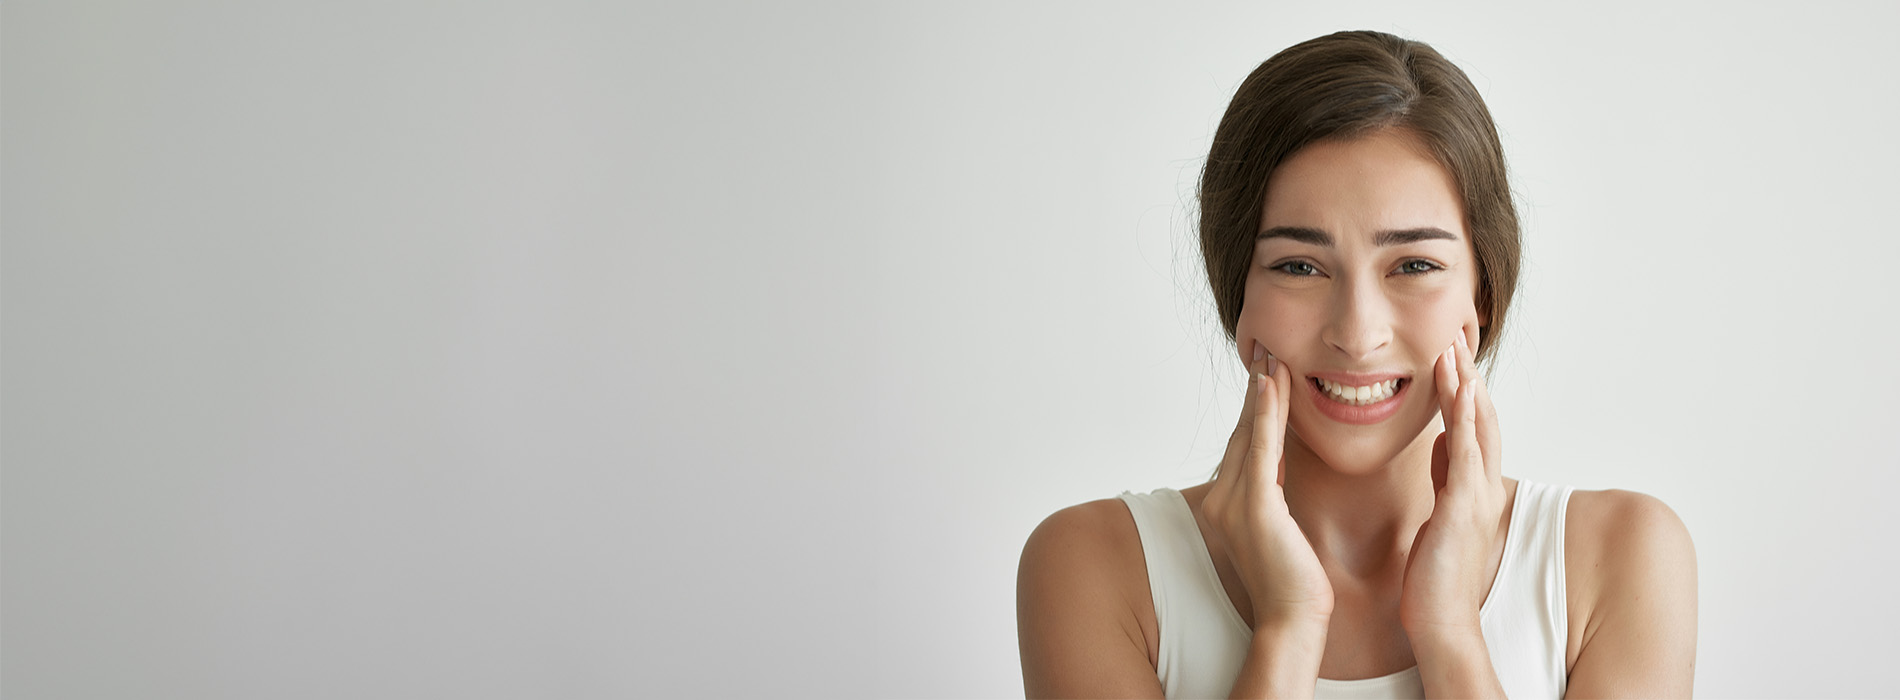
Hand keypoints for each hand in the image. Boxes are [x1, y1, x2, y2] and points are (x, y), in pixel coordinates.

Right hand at [1201, 343, 1334, 628]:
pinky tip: (1271, 386)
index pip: (1244, 444)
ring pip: (1251, 433)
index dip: (1256, 406)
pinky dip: (1265, 415)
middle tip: (1265, 348)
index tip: (1266, 372)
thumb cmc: (1294, 583)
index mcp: (1227, 503)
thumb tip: (1276, 471)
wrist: (1293, 619)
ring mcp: (1235, 502)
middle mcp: (1223, 498)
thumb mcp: (1279, 529)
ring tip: (1271, 356)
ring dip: (1262, 392)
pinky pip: (1260, 449)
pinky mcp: (1255, 506)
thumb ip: (1271, 496)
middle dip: (1256, 389)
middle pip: (1243, 431)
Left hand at [1399, 325, 1507, 640]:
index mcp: (1470, 488)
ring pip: (1477, 428)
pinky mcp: (1463, 507)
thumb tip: (1442, 440)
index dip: (1464, 392)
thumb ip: (1443, 476)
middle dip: (1469, 378)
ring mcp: (1475, 496)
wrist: (1441, 620)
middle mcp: (1480, 487)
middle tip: (1458, 338)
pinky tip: (1462, 391)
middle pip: (1482, 419)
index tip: (1452, 357)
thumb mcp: (1437, 514)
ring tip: (1455, 350)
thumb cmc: (1434, 576)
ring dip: (1467, 387)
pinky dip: (1467, 418)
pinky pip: (1468, 452)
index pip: (1473, 429)